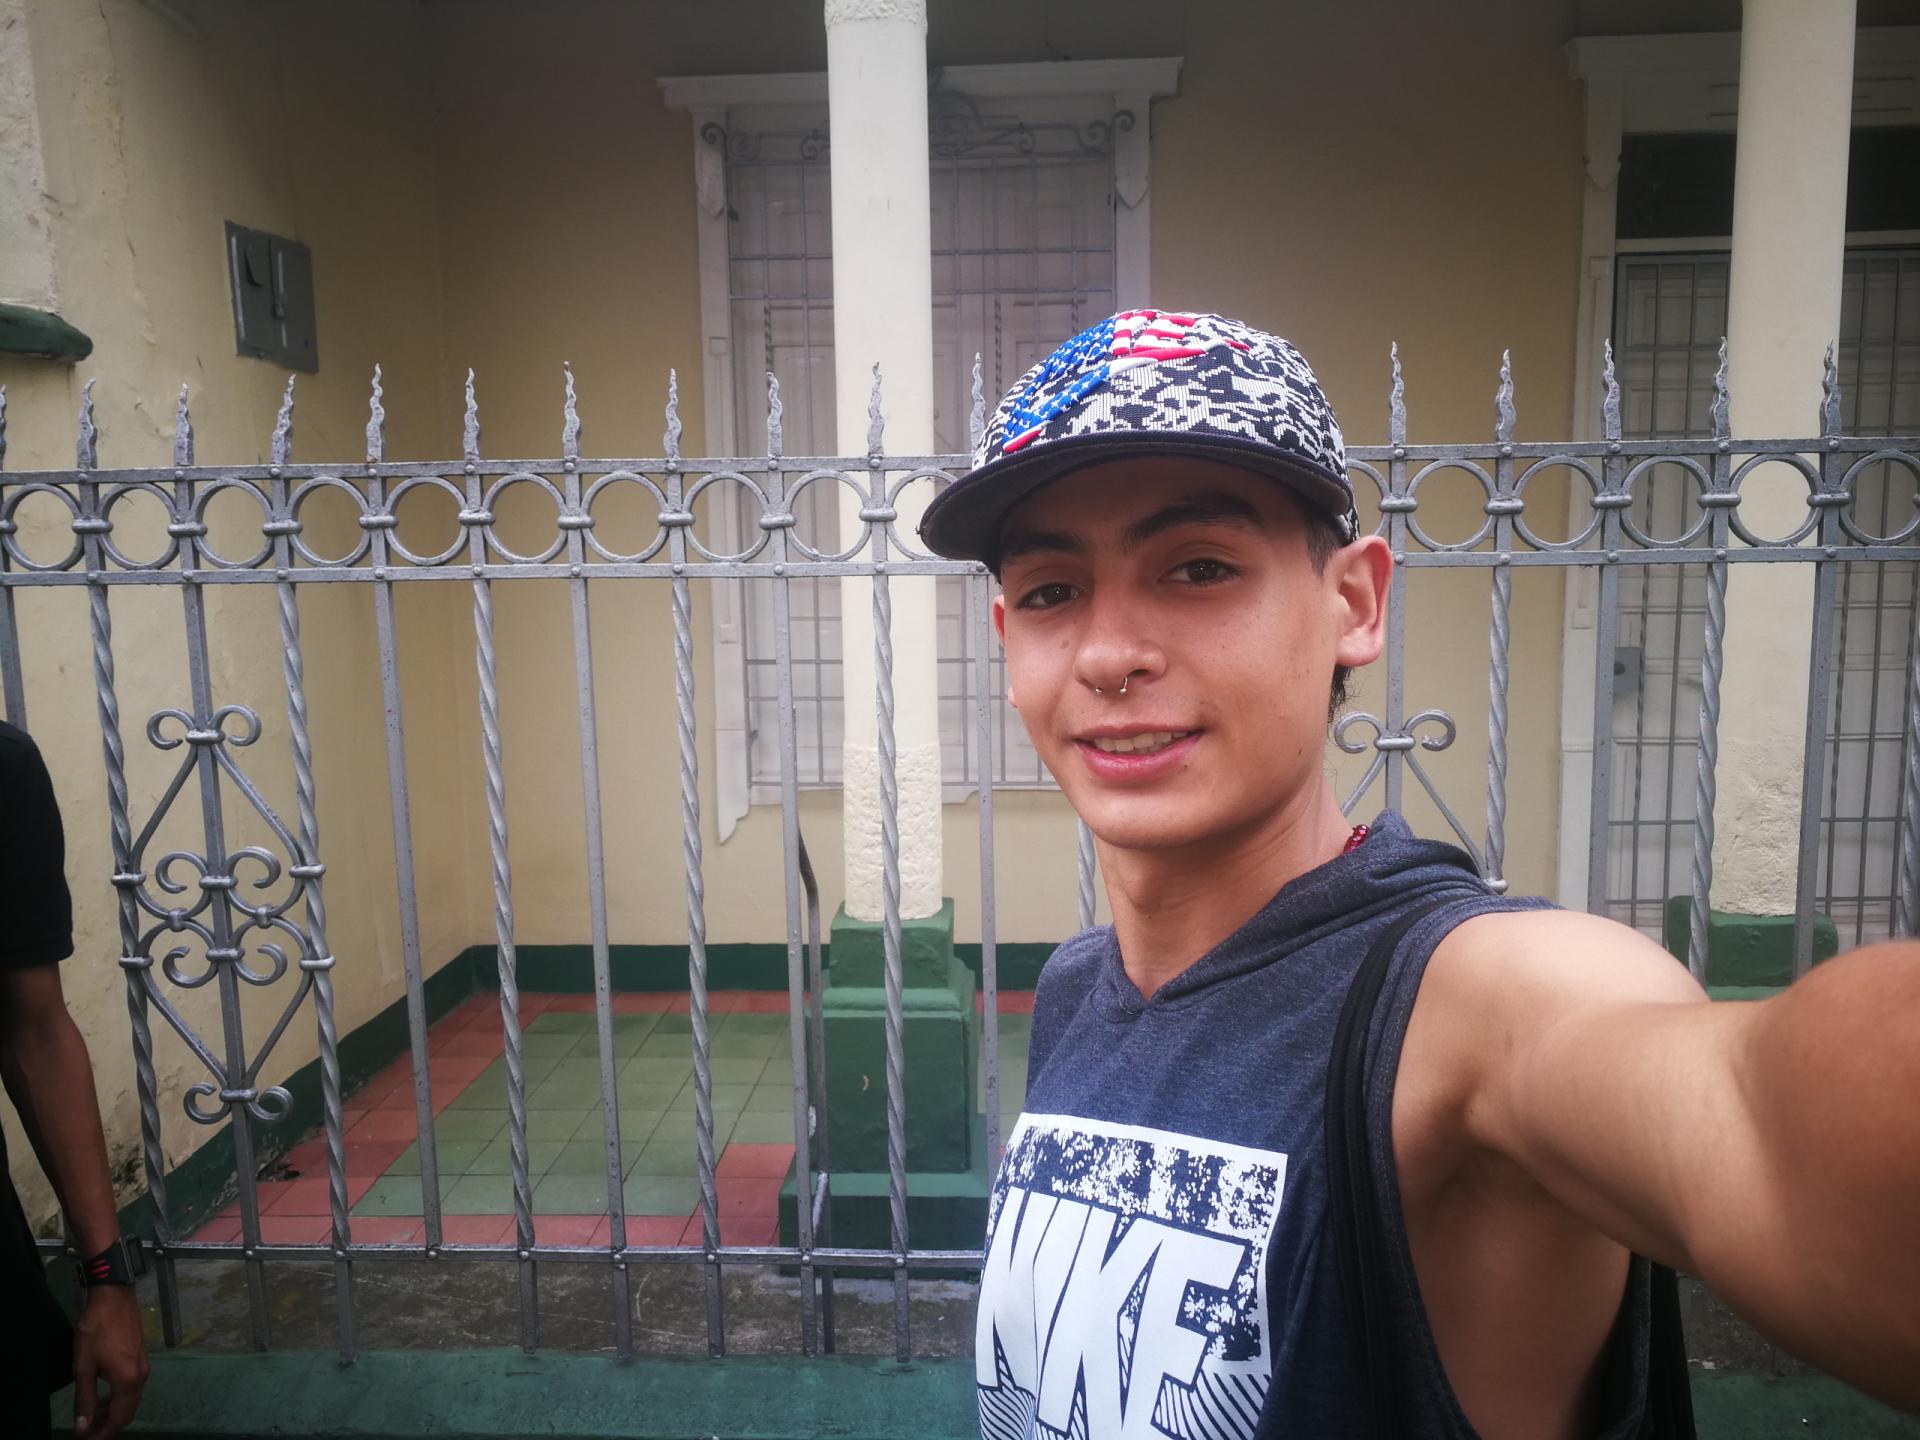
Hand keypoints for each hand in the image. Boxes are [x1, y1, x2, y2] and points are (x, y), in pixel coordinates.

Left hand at [71, 1286, 147, 1437]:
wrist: (114, 1298)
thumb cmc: (96, 1331)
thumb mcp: (84, 1367)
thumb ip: (85, 1399)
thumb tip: (83, 1426)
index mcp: (127, 1381)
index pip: (119, 1419)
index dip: (103, 1433)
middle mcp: (141, 1377)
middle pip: (128, 1411)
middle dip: (108, 1424)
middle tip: (87, 1430)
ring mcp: (144, 1367)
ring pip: (131, 1399)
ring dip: (113, 1410)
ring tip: (92, 1414)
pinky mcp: (141, 1358)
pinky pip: (132, 1387)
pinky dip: (118, 1397)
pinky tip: (103, 1394)